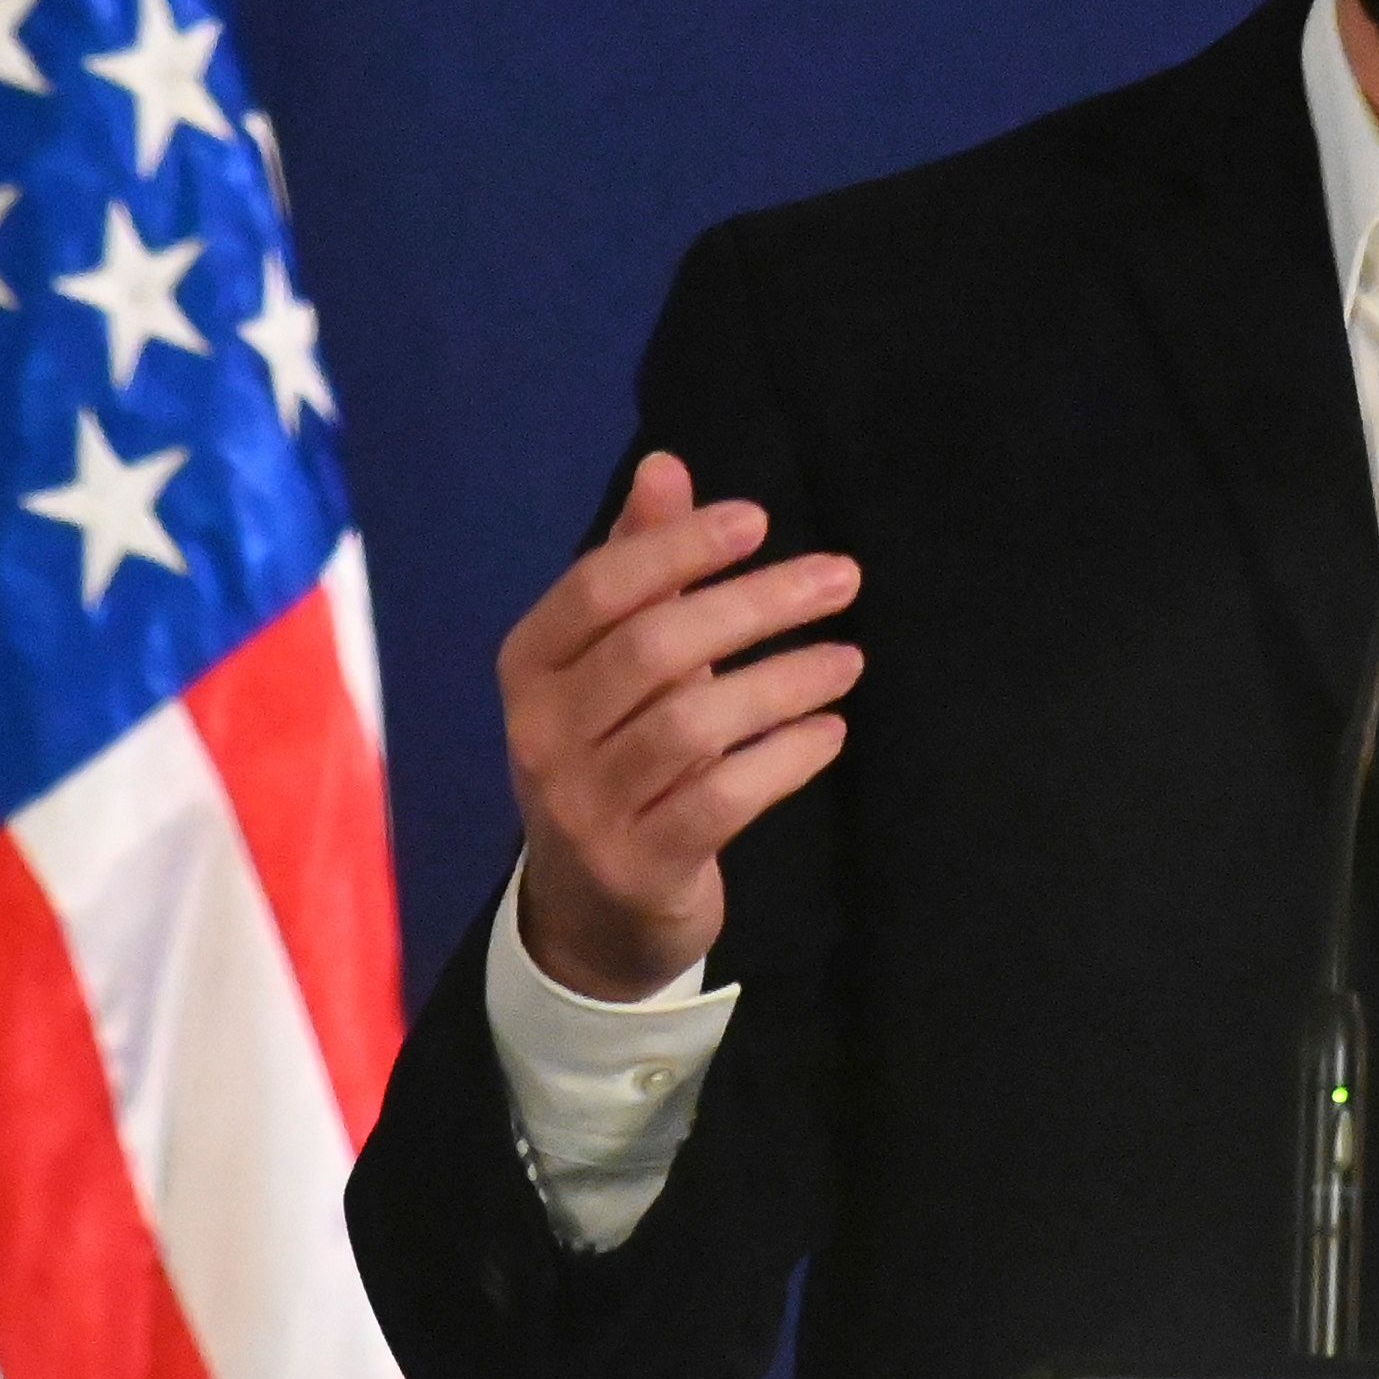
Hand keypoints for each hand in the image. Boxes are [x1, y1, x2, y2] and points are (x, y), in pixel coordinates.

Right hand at [500, 451, 863, 1001]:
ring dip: (784, 681)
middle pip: (654, 648)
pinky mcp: (638, 867)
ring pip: (692, 725)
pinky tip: (830, 732)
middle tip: (842, 578)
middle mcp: (542, 734)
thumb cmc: (614, 758)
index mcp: (530, 666)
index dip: (678, 546)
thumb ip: (640, 564)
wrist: (590, 915)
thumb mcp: (616, 662)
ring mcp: (585, 808)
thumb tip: (665, 464)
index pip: (599, 587)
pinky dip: (784, 759)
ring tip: (849, 659)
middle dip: (756, 603)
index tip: (759, 520)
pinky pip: (722, 798)